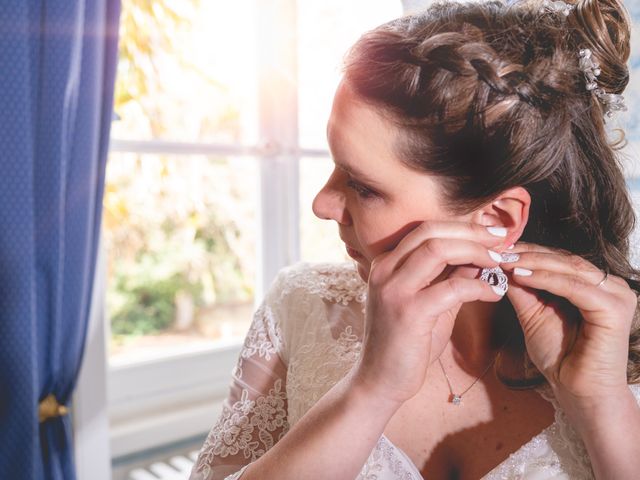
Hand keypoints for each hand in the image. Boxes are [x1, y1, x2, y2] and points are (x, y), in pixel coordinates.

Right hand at [351, 221, 508, 405]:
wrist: (379, 381)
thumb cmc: (405, 344)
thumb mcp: (429, 303)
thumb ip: (448, 278)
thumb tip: (479, 257)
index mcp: (386, 264)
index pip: (425, 230)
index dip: (462, 227)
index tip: (491, 233)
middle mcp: (385, 270)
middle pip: (431, 231)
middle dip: (471, 232)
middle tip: (501, 239)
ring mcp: (394, 289)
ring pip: (438, 249)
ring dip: (475, 251)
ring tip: (498, 262)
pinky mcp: (408, 312)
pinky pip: (452, 287)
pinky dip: (479, 286)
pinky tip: (495, 294)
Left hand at [501, 242, 638, 401]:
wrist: (578, 392)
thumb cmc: (560, 358)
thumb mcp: (533, 315)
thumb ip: (523, 289)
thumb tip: (501, 264)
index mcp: (593, 285)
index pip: (560, 258)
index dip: (529, 251)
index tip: (498, 249)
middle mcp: (610, 286)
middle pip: (565, 258)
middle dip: (529, 253)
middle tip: (499, 251)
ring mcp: (616, 295)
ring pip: (569, 268)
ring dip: (534, 263)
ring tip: (506, 262)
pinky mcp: (615, 309)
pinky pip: (575, 287)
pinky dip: (546, 279)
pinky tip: (522, 276)